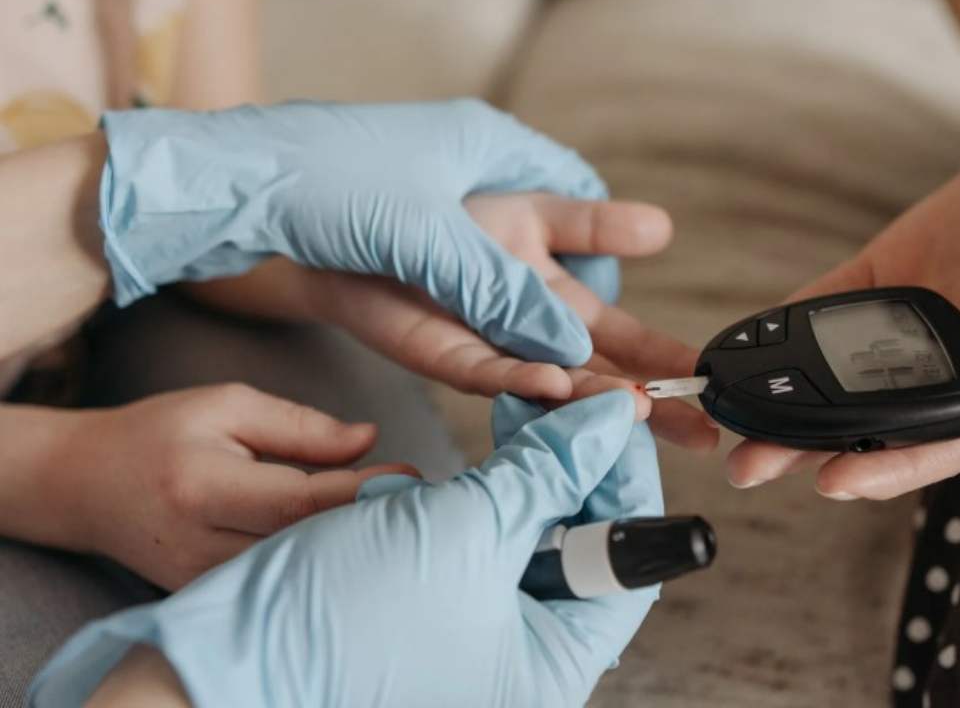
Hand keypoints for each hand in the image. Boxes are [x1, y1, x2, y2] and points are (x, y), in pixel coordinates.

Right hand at [29, 391, 662, 707]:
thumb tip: (607, 421)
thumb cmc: (338, 615)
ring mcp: (481, 641)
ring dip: (529, 475)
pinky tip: (476, 460)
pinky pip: (486, 549)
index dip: (627, 479)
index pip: (629, 562)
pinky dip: (487, 499)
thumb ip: (542, 473)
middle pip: (586, 548)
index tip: (617, 414)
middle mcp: (525, 662)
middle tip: (564, 401)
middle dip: (574, 468)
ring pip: (534, 541)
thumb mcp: (457, 532)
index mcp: (551, 666)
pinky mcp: (442, 614)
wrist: (221, 652)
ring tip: (518, 417)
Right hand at [51, 384, 414, 589]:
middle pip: (304, 544)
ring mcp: (199, 581)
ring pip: (294, 571)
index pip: (300, 499)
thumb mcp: (227, 406)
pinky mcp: (204, 598)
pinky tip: (352, 543)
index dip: (362, 491)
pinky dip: (317, 562)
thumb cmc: (161, 433)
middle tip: (423, 501)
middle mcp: (199, 544)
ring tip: (398, 520)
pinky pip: (275, 582)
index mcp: (203, 485)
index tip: (414, 474)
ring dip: (349, 548)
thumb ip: (300, 426)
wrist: (82, 486)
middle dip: (368, 524)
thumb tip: (370, 438)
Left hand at [100, 99, 610, 366]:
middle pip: (569, 294)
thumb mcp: (421, 222)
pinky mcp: (412, 322)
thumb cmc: (319, 171)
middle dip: (629, 340)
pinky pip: (475, 356)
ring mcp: (449, 282)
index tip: (645, 254)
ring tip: (649, 412)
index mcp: (496, 170)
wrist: (223, 198)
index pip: (575, 203)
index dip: (613, 234)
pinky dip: (512, 377)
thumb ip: (498, 287)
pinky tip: (557, 397)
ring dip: (586, 376)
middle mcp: (481, 233)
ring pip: (530, 339)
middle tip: (688, 377)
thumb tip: (570, 350)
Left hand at [727, 117, 959, 496]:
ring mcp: (913, 325)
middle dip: (812, 449)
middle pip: (878, 422)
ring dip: (787, 405)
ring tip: (727, 421)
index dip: (893, 466)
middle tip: (747, 466)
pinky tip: (746, 350)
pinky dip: (787, 333)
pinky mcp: (883, 282)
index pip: (949, 436)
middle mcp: (956, 361)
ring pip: (842, 378)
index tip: (835, 484)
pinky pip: (828, 312)